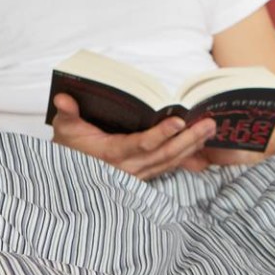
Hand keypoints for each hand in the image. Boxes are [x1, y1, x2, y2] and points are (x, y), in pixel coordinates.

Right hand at [50, 94, 214, 179]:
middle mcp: (128, 169)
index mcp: (111, 155)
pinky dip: (186, 155)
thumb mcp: (64, 128)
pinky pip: (169, 166)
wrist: (70, 174)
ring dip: (192, 146)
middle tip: (209, 123)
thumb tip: (63, 99)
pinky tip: (200, 142)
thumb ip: (67, 113)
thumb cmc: (69, 147)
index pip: (141, 145)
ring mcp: (138, 175)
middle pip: (164, 154)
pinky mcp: (144, 176)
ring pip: (170, 162)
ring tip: (210, 128)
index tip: (178, 121)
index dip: (161, 134)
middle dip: (189, 139)